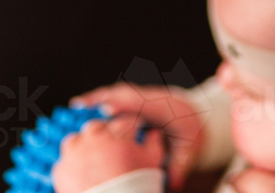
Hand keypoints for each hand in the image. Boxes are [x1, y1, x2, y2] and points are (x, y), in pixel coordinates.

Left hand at [52, 117, 161, 192]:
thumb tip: (154, 133)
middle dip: (105, 131)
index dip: (132, 126)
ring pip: (76, 139)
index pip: (126, 122)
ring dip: (83, 144)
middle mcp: (94, 138)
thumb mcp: (152, 162)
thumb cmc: (136, 186)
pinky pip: (64, 162)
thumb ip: (154, 144)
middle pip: (98, 126)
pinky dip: (71, 164)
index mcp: (117, 134)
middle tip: (111, 142)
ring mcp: (75, 154)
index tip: (134, 131)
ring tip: (91, 154)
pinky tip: (79, 170)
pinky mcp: (62, 171)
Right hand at [70, 83, 204, 187]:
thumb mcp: (190, 148)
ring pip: (118, 92)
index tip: (108, 110)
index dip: (125, 103)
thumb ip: (181, 164)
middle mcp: (152, 97)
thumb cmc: (191, 132)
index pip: (143, 101)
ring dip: (98, 97)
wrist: (197, 114)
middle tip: (80, 106)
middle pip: (126, 93)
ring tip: (76, 106)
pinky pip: (116, 96)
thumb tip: (172, 181)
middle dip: (104, 98)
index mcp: (165, 106)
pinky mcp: (136, 99)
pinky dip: (100, 99)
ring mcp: (143, 95)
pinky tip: (83, 106)